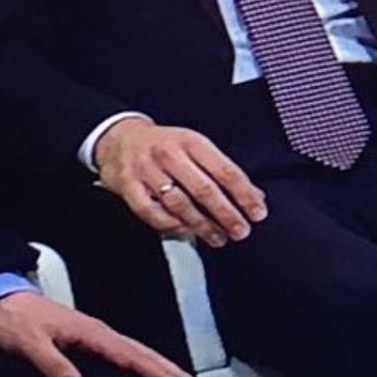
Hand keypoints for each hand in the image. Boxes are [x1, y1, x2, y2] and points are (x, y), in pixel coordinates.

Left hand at [0, 291, 209, 376]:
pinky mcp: (88, 342)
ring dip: (162, 369)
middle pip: (144, 354)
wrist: (2, 300)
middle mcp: (98, 332)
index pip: (133, 356)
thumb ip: (54, 365)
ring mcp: (95, 336)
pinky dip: (143, 365)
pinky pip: (124, 356)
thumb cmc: (17, 318)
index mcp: (91, 332)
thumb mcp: (31, 343)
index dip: (161, 373)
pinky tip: (148, 375)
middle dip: (173, 372)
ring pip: (137, 354)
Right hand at [94, 117, 267, 248]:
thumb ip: (220, 169)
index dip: (243, 193)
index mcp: (191, 141)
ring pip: (180, 204)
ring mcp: (148, 171)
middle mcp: (170, 154)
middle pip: (204, 189)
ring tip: (218, 237)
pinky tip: (186, 232)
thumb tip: (253, 195)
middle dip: (226, 213)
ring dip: (202, 225)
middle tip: (241, 230)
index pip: (223, 169)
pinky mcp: (130, 187)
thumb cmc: (163, 145)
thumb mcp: (193, 146)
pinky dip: (171, 225)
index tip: (257, 211)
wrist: (119, 139)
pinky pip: (153, 213)